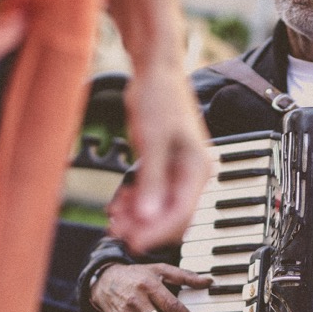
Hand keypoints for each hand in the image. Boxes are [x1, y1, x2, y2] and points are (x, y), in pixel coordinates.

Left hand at [106, 0, 211, 253]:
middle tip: (117, 233)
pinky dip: (137, 200)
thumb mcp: (151, 142)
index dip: (156, 232)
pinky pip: (154, 192)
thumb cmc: (159, 97)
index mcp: (197, 169)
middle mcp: (194, 173)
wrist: (156, 68)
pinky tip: (119, 204)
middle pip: (172, 214)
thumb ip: (151, 181)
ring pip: (161, 206)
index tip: (133, 243)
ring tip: (114, 219)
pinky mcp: (166, 164)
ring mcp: (180, 169)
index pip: (181, 215)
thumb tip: (148, 217)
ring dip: (139, 216)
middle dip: (145, 226)